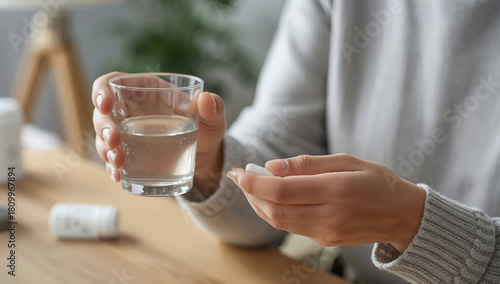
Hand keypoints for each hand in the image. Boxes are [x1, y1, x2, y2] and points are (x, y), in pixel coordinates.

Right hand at [91, 72, 226, 190]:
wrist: (205, 159)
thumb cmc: (207, 130)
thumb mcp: (213, 120)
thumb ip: (214, 108)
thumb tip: (206, 98)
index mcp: (147, 90)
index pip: (114, 82)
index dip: (102, 90)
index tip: (105, 104)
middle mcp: (131, 110)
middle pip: (103, 112)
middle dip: (103, 126)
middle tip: (115, 141)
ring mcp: (127, 132)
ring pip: (103, 136)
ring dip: (104, 149)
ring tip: (118, 162)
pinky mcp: (128, 153)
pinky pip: (111, 158)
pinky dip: (111, 167)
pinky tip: (117, 175)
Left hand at [226, 154, 425, 252]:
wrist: (403, 216)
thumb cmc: (378, 182)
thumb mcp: (348, 161)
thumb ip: (309, 164)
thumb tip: (273, 166)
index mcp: (336, 191)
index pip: (282, 191)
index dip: (254, 182)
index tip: (238, 171)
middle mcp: (329, 216)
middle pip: (274, 210)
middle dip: (250, 194)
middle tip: (240, 177)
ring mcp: (326, 233)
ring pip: (279, 222)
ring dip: (259, 205)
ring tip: (252, 186)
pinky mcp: (325, 241)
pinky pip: (291, 227)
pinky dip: (274, 213)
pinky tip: (271, 198)